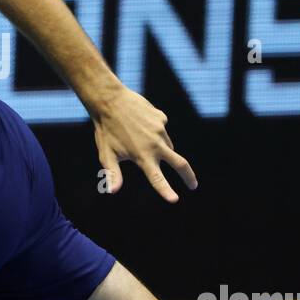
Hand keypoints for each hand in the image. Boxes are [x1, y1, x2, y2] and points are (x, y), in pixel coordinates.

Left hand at [92, 87, 196, 202]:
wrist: (109, 100)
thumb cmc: (106, 130)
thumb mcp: (106, 154)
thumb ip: (113, 173)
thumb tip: (113, 191)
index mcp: (142, 156)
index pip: (156, 178)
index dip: (166, 190)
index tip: (174, 200)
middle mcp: (155, 144)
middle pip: (180, 163)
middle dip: (189, 176)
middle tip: (193, 186)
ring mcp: (160, 129)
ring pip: (167, 145)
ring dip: (161, 150)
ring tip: (138, 140)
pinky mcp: (161, 117)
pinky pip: (162, 130)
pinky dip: (155, 133)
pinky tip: (139, 125)